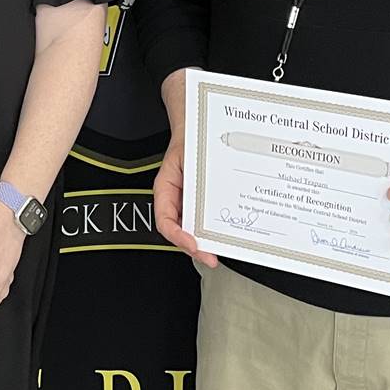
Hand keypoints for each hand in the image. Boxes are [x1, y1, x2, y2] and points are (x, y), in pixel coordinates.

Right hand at [153, 142, 216, 267]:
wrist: (196, 132)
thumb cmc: (189, 143)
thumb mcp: (187, 158)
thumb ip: (192, 179)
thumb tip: (205, 198)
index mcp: (165, 190)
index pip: (165, 221)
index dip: (178, 237)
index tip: (194, 244)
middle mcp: (175, 200)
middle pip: (180, 231)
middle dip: (195, 248)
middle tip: (211, 257)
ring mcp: (188, 203)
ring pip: (192, 229)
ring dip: (205, 241)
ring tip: (219, 250)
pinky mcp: (201, 204)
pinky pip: (204, 220)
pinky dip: (212, 230)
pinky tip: (225, 235)